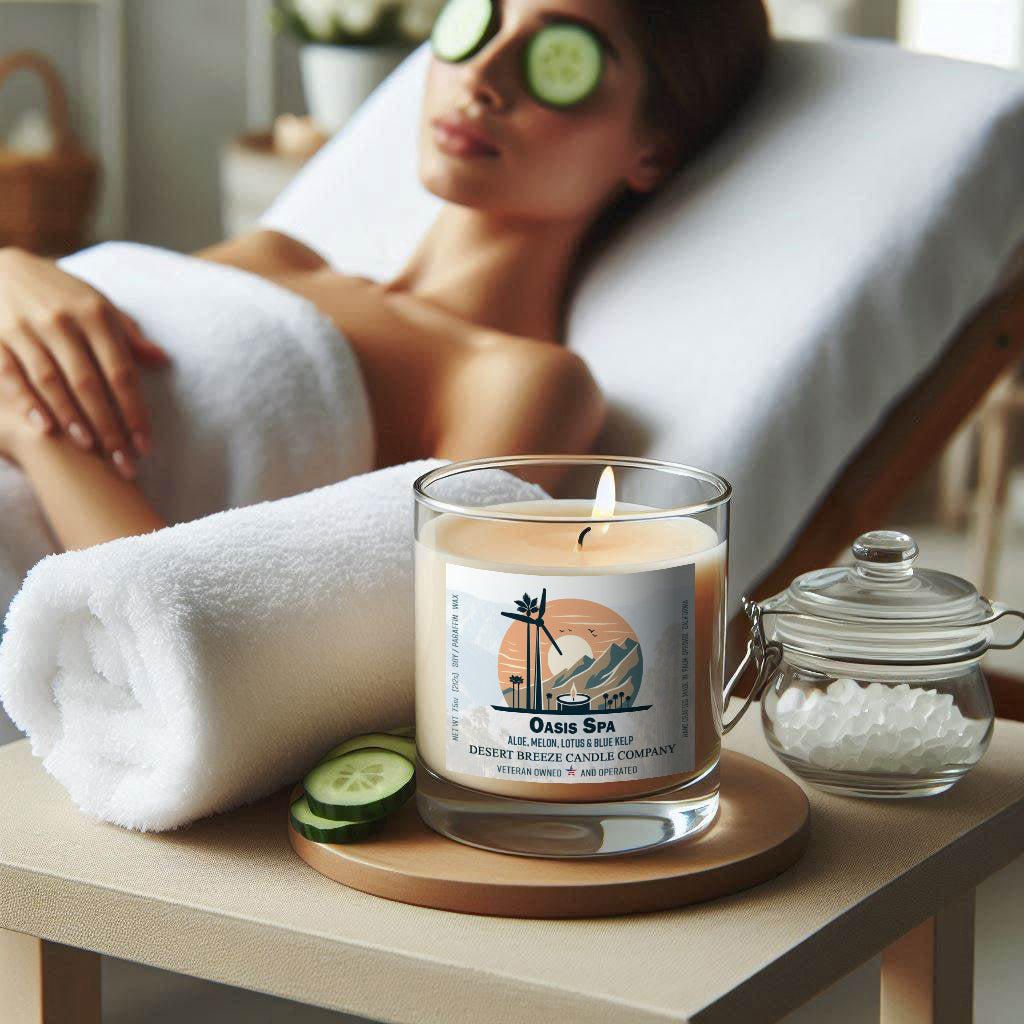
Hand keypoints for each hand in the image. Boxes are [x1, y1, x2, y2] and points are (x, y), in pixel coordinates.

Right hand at [0, 247, 167, 476]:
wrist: (2, 266)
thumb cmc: (62, 294)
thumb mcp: (98, 305)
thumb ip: (127, 336)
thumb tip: (162, 361)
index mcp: (95, 316)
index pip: (122, 372)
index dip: (135, 411)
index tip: (146, 445)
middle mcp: (62, 323)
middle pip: (90, 384)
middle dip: (109, 426)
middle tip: (122, 462)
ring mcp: (26, 329)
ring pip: (52, 382)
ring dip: (72, 418)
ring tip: (90, 450)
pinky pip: (11, 374)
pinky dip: (27, 402)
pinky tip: (44, 429)